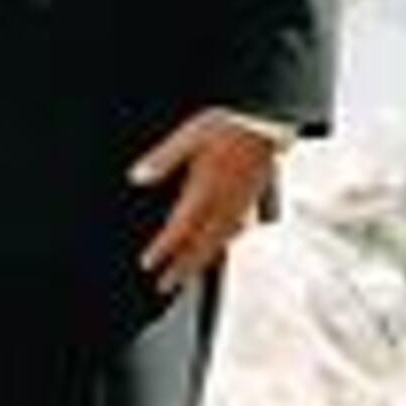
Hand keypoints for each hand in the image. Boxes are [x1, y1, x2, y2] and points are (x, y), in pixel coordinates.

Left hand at [129, 108, 282, 293]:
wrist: (268, 120)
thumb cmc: (229, 125)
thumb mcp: (188, 136)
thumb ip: (163, 159)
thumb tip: (137, 177)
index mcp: (206, 189)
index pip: (180, 228)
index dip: (164, 249)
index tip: (148, 264)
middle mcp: (225, 202)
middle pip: (201, 244)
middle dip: (182, 267)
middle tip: (165, 285)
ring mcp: (242, 203)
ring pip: (220, 241)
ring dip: (202, 260)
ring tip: (189, 275)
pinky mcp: (253, 198)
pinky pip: (238, 229)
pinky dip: (225, 244)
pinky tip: (221, 248)